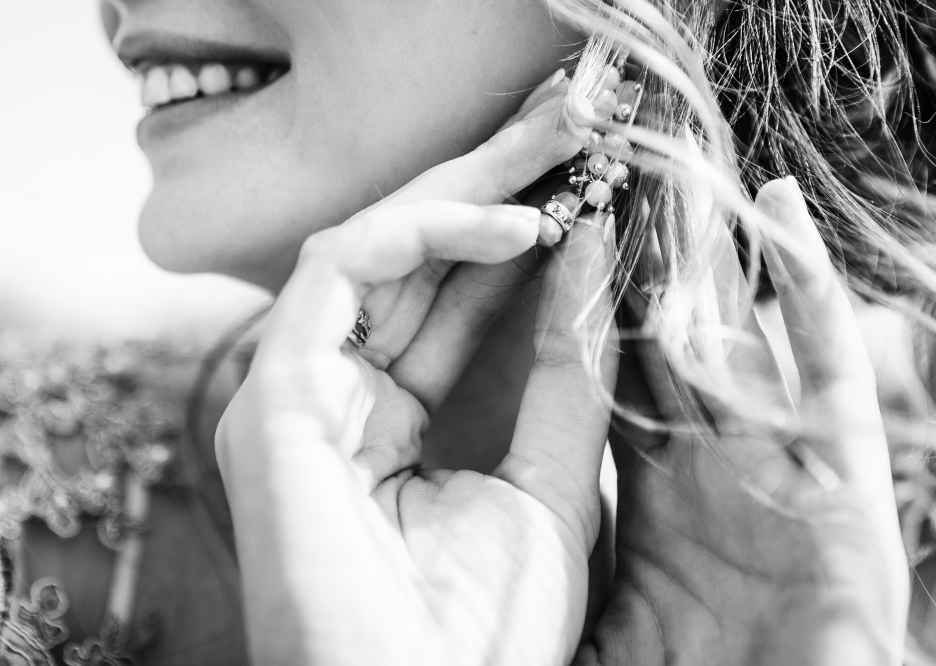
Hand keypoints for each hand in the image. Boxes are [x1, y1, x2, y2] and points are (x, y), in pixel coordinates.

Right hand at [216, 72, 619, 665]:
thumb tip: (588, 257)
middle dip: (484, 193)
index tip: (582, 194)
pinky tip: (512, 226)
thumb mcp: (549, 481)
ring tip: (554, 155)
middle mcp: (329, 399)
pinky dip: (421, 234)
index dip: (508, 245)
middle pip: (404, 266)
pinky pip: (339, 273)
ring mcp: (294, 395)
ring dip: (461, 193)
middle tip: (563, 133)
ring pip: (367, 248)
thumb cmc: (484, 636)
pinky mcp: (274, 395)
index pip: (441, 305)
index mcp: (383, 425)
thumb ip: (563, 375)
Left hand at [577, 178, 907, 665]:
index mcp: (652, 489)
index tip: (534, 229)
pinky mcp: (849, 488)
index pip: (597, 365)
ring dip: (710, 241)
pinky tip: (779, 212)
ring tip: (675, 158)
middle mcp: (714, 462)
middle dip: (632, 246)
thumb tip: (468, 485)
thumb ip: (553, 519)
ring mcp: (781, 464)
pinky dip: (812, 290)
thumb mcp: (587, 598)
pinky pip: (832, 372)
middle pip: (664, 327)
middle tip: (598, 165)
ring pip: (741, 323)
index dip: (568, 297)